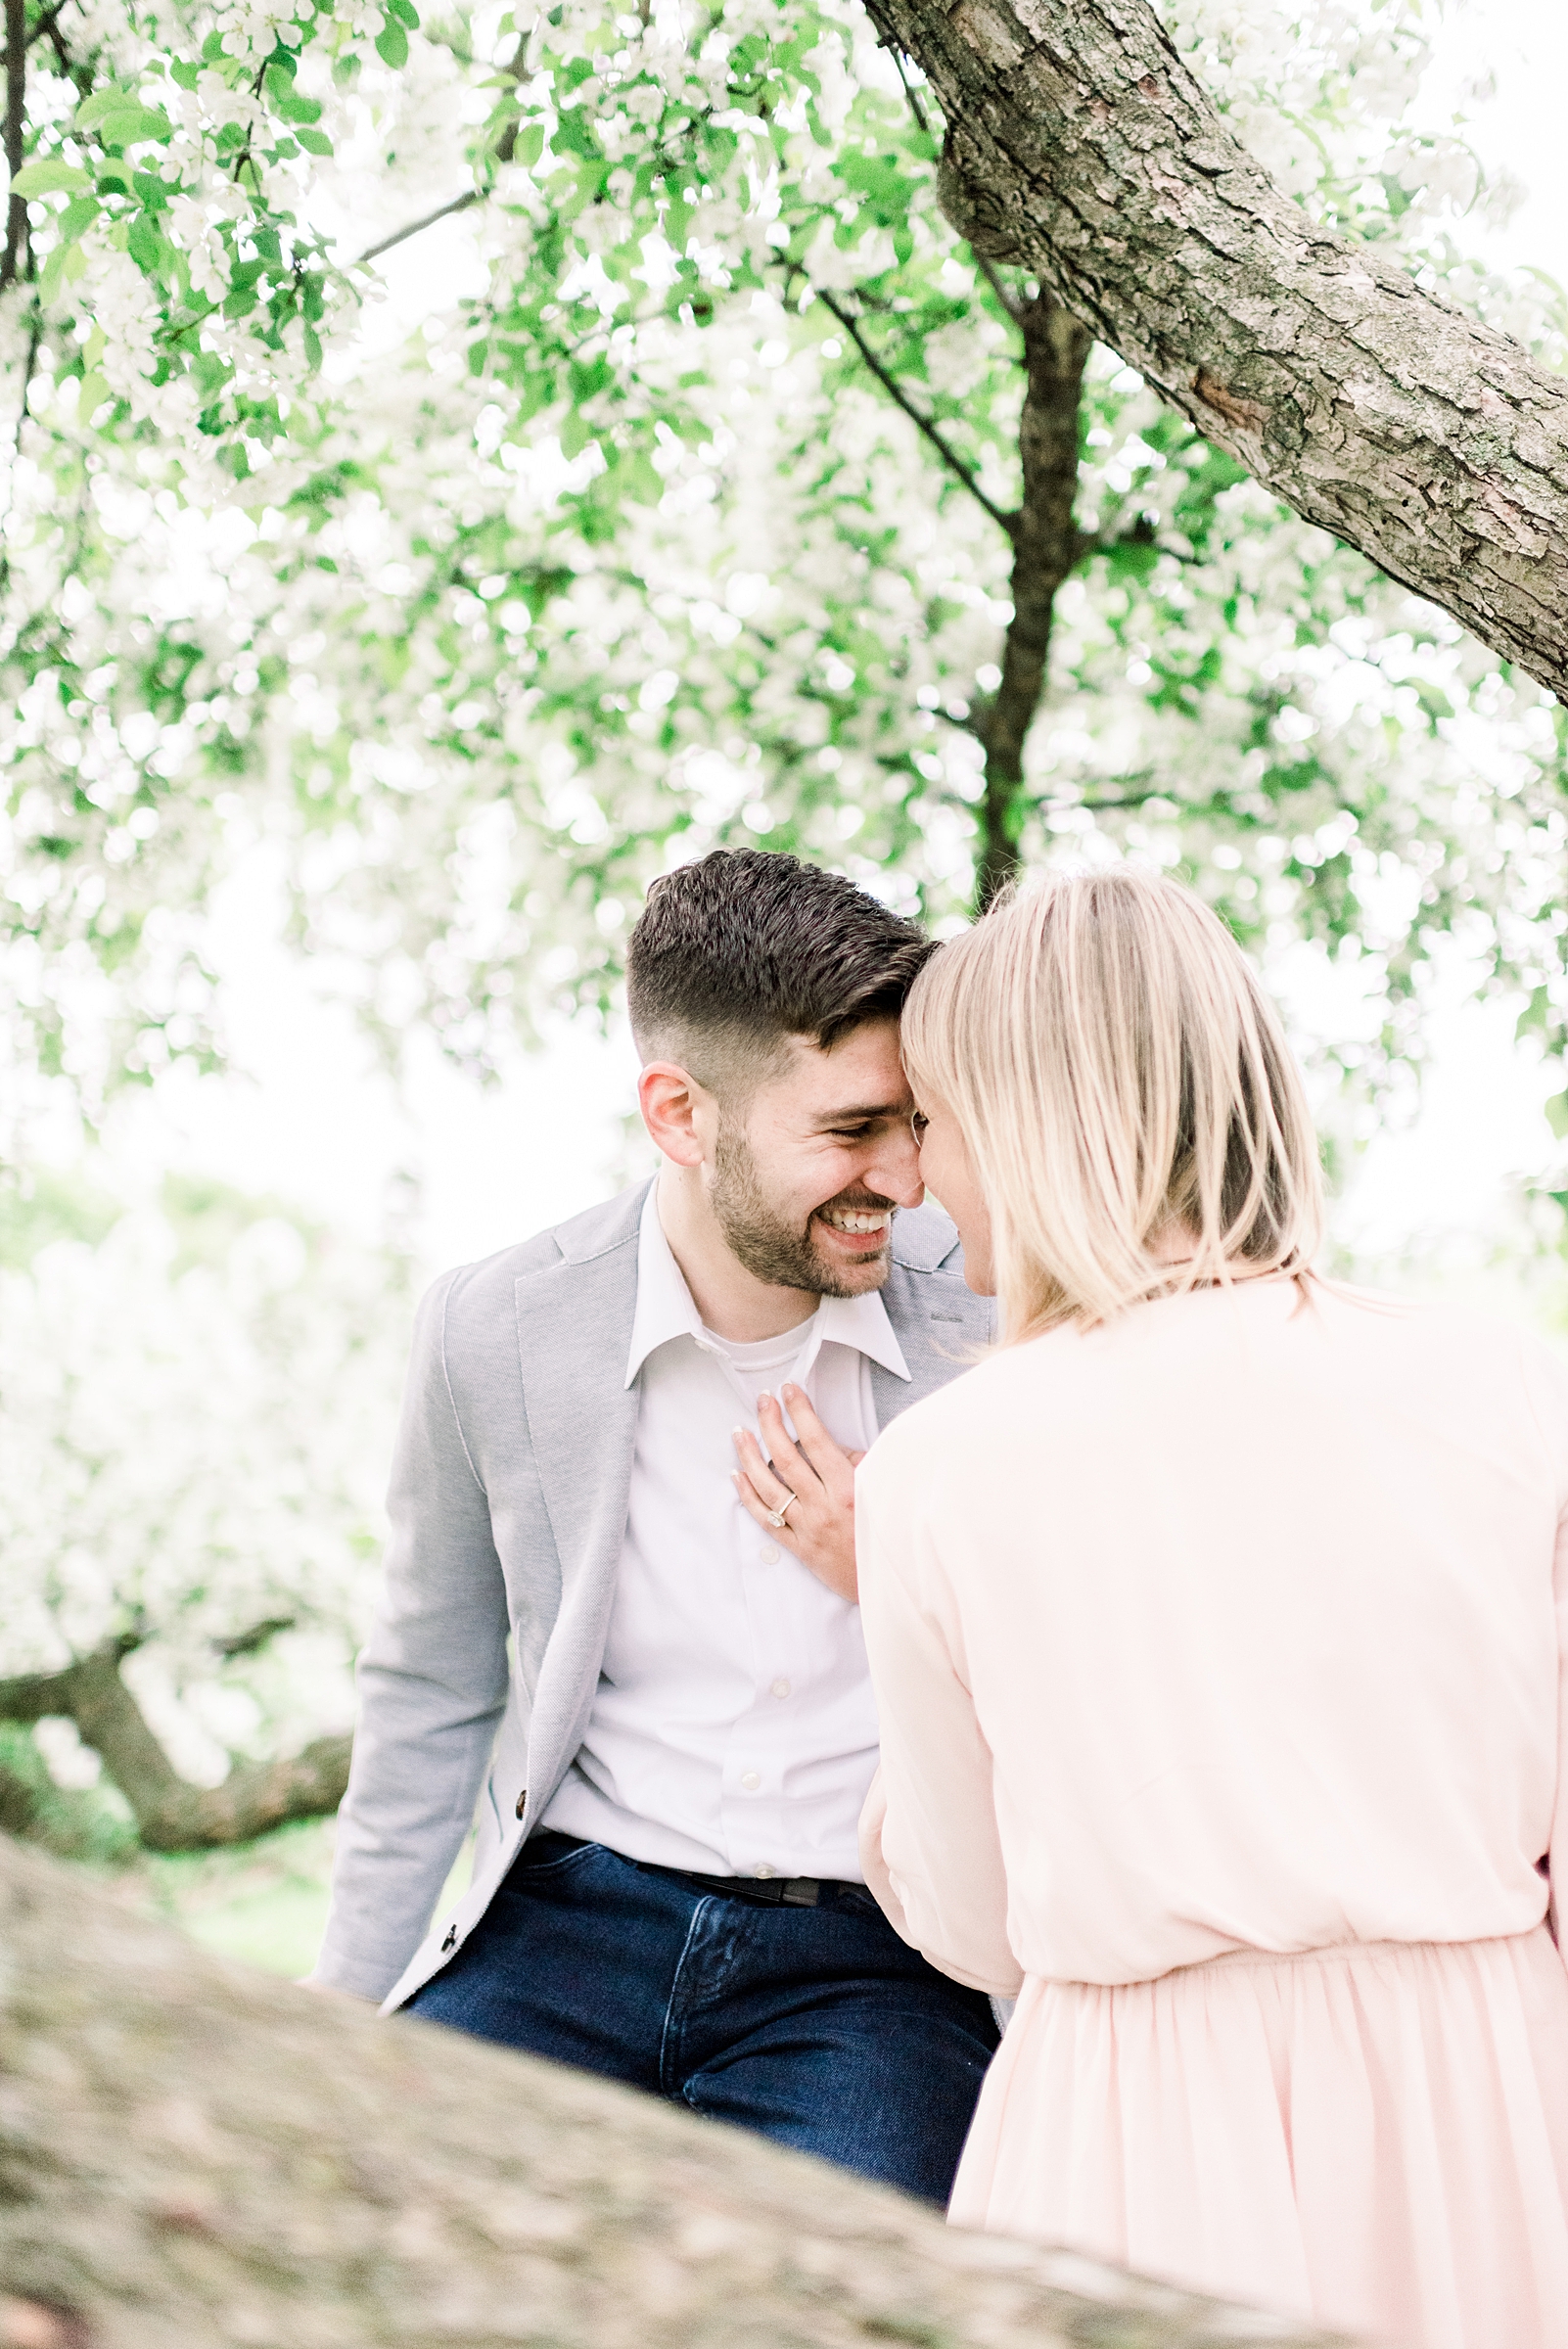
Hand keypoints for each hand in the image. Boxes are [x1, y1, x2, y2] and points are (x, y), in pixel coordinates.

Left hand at [732, 1384, 864, 1603]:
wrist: (886, 1582)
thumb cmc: (889, 1533)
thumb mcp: (882, 1491)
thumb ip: (859, 1464)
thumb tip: (830, 1444)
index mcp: (849, 1488)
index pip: (818, 1441)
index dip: (801, 1412)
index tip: (790, 1390)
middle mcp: (824, 1506)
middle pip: (787, 1458)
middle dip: (771, 1424)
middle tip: (763, 1401)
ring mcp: (808, 1528)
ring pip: (769, 1486)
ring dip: (750, 1456)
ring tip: (739, 1432)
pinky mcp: (799, 1548)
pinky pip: (766, 1519)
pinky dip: (748, 1496)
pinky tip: (738, 1474)